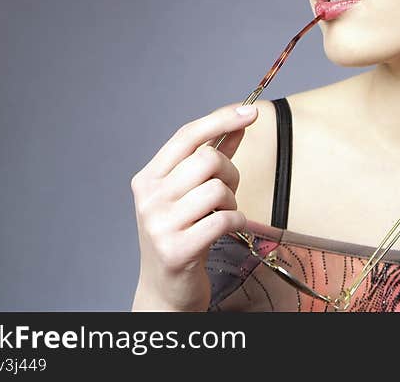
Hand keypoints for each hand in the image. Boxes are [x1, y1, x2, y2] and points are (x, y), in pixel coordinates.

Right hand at [130, 104, 257, 310]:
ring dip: (232, 202)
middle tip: (229, 192)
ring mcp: (159, 224)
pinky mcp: (177, 249)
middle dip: (231, 173)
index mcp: (148, 178)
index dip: (221, 119)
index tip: (251, 111)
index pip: (187, 136)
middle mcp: (148, 198)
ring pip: (217, 189)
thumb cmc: (182, 234)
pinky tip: (229, 229)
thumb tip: (239, 122)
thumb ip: (213, 156)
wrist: (165, 289)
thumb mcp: (190, 193)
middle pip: (207, 159)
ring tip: (222, 214)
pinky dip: (237, 222)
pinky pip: (224, 219)